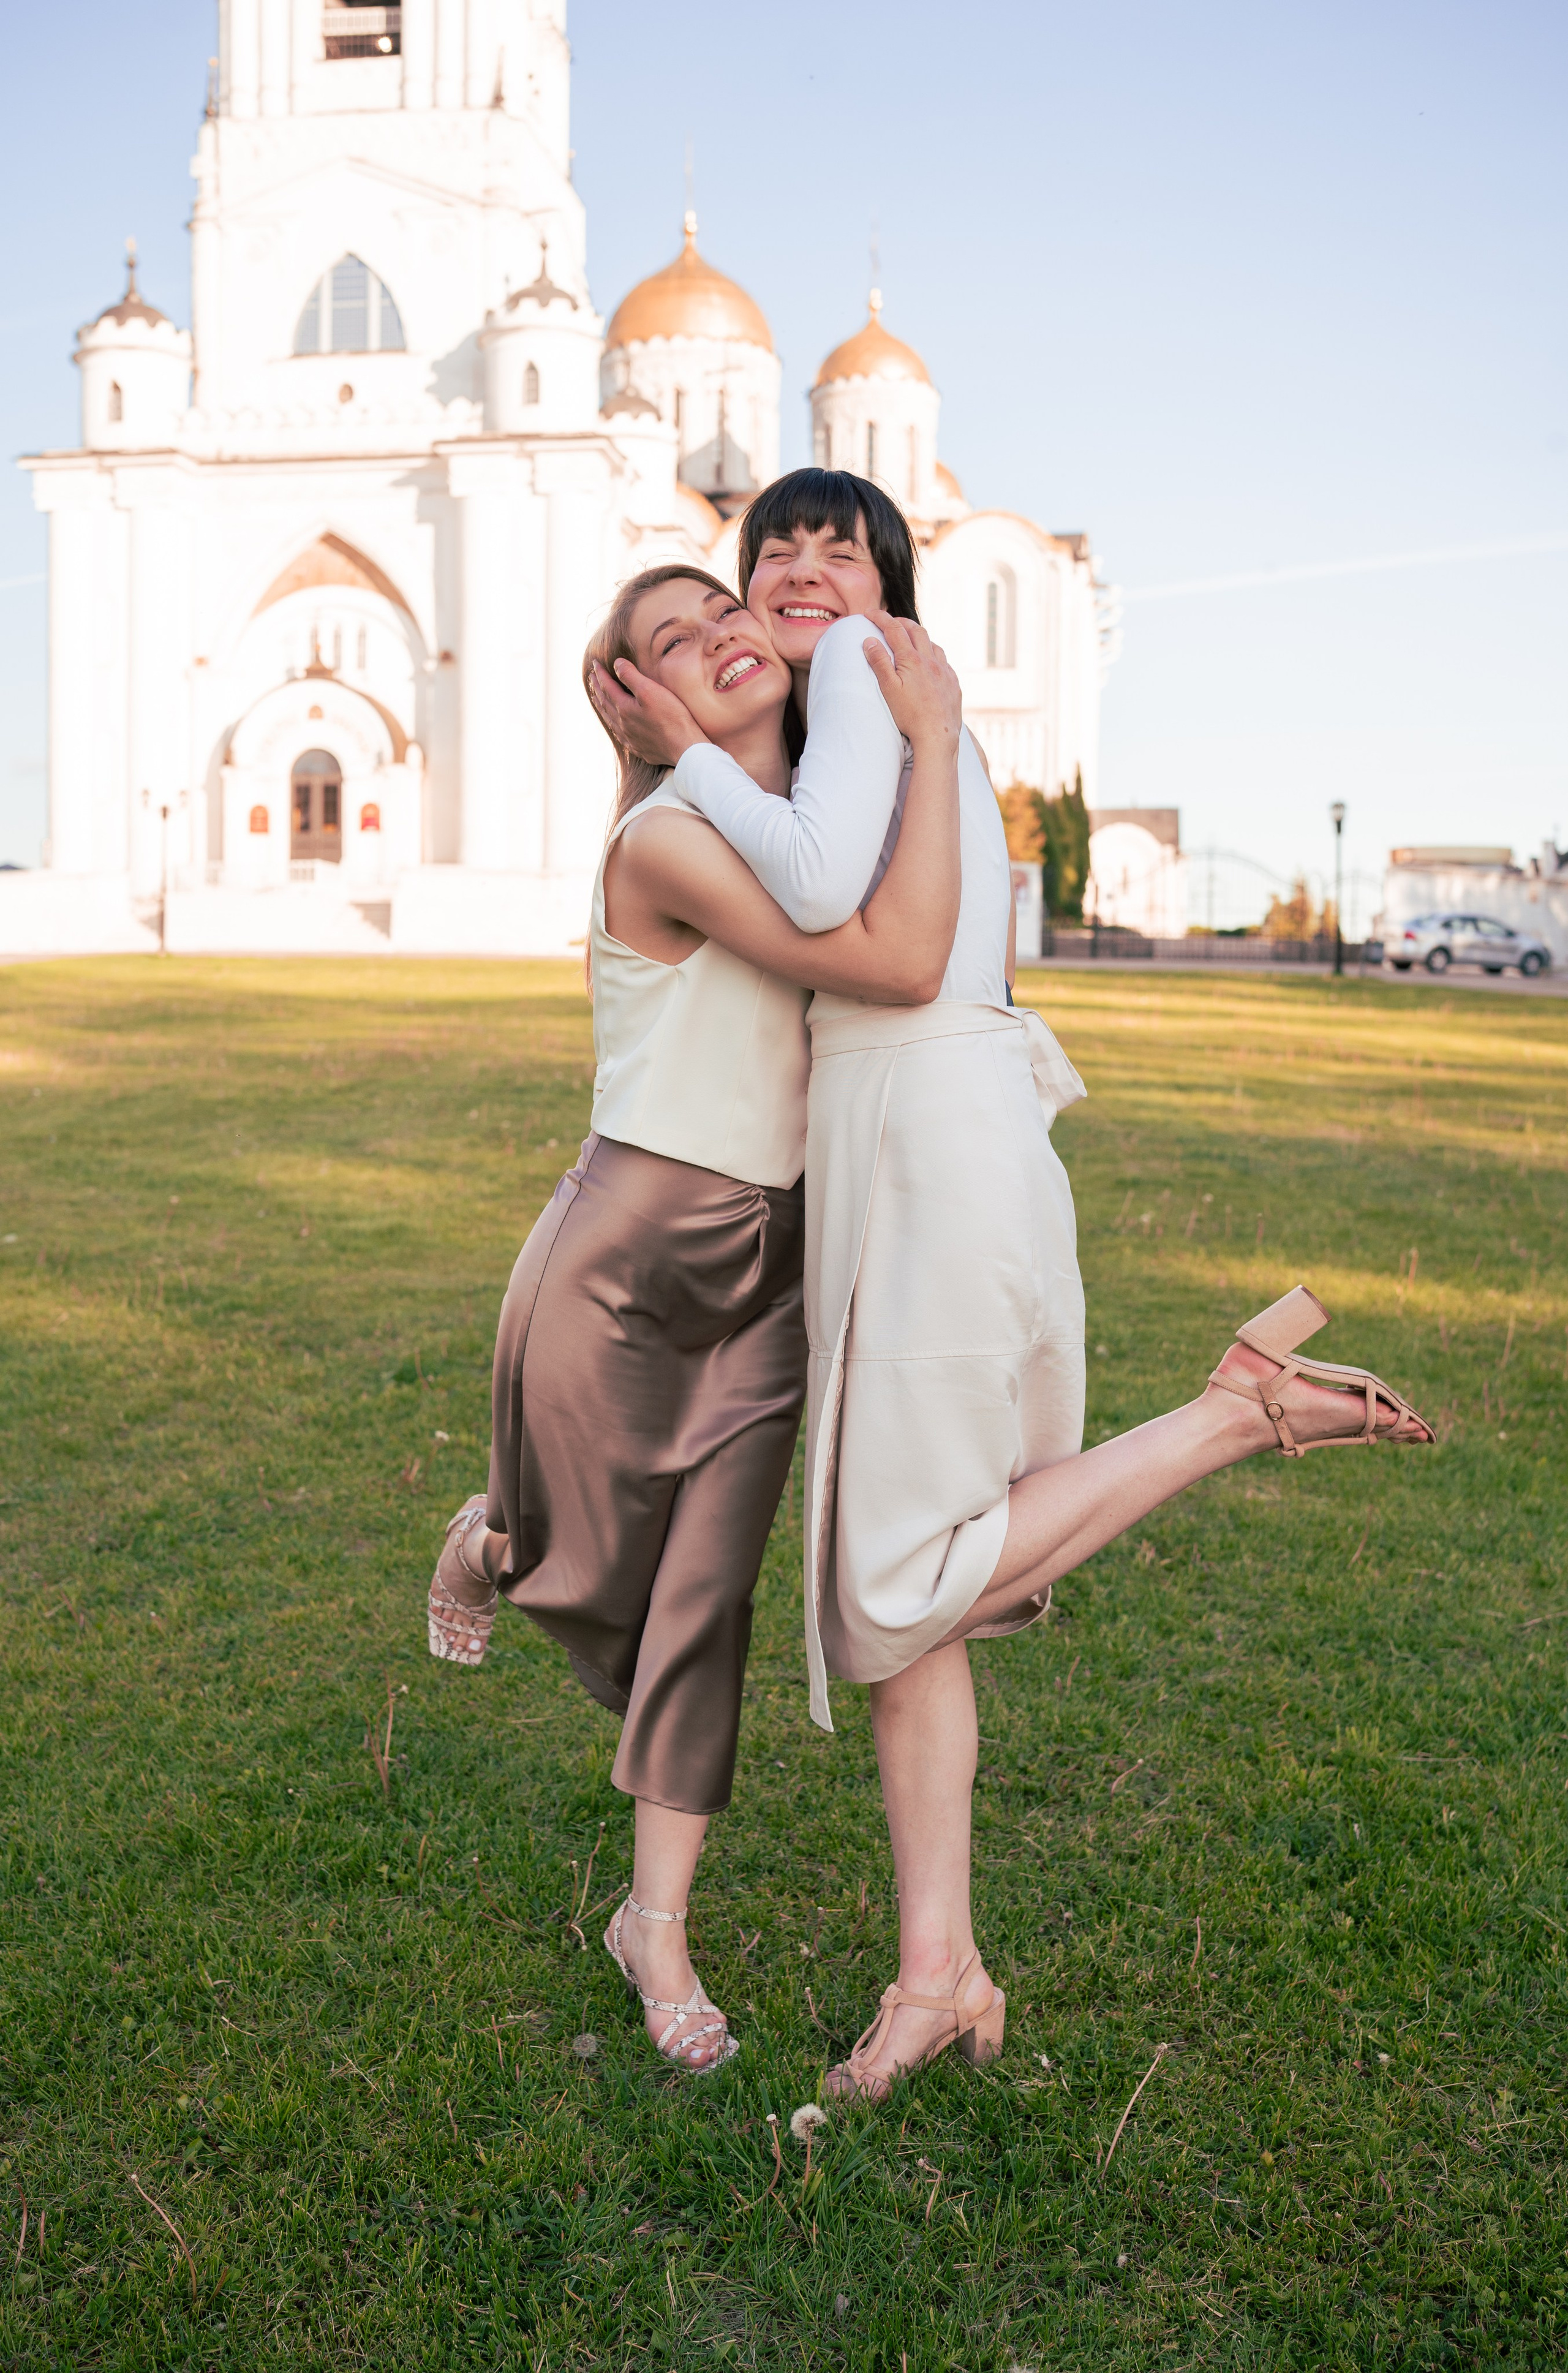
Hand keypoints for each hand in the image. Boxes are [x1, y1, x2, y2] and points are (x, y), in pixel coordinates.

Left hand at [589, 659, 708, 767]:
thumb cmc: (672, 717)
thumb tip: (616, 664)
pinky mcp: (640, 749)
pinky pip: (620, 735)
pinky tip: (616, 726)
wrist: (685, 748)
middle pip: (605, 703)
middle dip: (597, 688)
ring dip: (602, 706)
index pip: (607, 687)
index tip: (595, 662)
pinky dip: (613, 725)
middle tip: (591, 677)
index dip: (600, 674)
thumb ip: (631, 676)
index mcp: (624, 709)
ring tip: (597, 698)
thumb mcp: (650, 690)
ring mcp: (630, 739)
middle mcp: (623, 725)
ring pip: (610, 720)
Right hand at [861, 611, 960, 750]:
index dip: (880, 618)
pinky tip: (930, 663)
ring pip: (933, 644)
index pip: (894, 629)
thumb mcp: (888, 689)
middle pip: (916, 630)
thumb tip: (869, 640)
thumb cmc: (910, 716)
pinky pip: (944, 662)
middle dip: (901, 622)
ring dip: (920, 637)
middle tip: (890, 622)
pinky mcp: (953, 683)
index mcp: (912, 660)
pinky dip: (933, 655)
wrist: (938, 736)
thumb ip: (879, 663)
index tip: (869, 613)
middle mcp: (931, 661)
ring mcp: (945, 671)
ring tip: (910, 640)